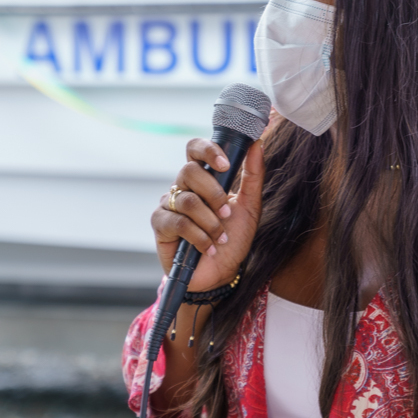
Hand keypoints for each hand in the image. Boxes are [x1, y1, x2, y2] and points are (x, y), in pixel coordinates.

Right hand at [151, 137, 264, 292]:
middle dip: (214, 194)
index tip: (225, 165)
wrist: (222, 272)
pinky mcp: (160, 224)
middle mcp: (183, 186)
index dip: (207, 150)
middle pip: (189, 171)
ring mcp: (169, 204)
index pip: (195, 149)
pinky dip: (199, 237)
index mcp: (203, 177)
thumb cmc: (234, 238)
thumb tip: (257, 144)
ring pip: (187, 199)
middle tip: (226, 215)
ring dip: (210, 221)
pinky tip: (208, 247)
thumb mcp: (250, 207)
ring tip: (220, 237)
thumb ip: (253, 175)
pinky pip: (178, 222)